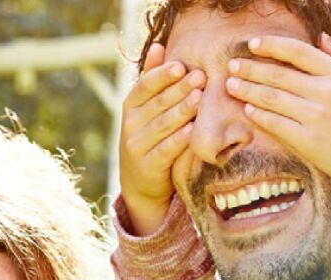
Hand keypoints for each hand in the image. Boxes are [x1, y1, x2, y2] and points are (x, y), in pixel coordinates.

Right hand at [119, 43, 204, 234]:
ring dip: (181, 111)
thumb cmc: (149, 136)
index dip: (162, 76)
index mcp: (130, 106)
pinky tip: (191, 130)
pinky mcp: (148, 166)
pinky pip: (165, 150)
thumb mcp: (145, 108)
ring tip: (199, 98)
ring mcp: (137, 146)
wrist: (139, 182)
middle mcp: (130, 124)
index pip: (145, 86)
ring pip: (162, 125)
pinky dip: (178, 140)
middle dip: (179, 89)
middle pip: (157, 103)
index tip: (181, 66)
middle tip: (200, 77)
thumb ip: (152, 78)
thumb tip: (158, 45)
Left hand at [226, 33, 330, 221]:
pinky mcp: (309, 142)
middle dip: (250, 68)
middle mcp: (327, 92)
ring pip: (272, 98)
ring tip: (231, 85)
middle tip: (231, 66)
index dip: (271, 46)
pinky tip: (247, 109)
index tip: (252, 44)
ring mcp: (316, 117)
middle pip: (278, 74)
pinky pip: (276, 124)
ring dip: (247, 90)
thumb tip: (320, 36)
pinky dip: (259, 115)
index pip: (297, 52)